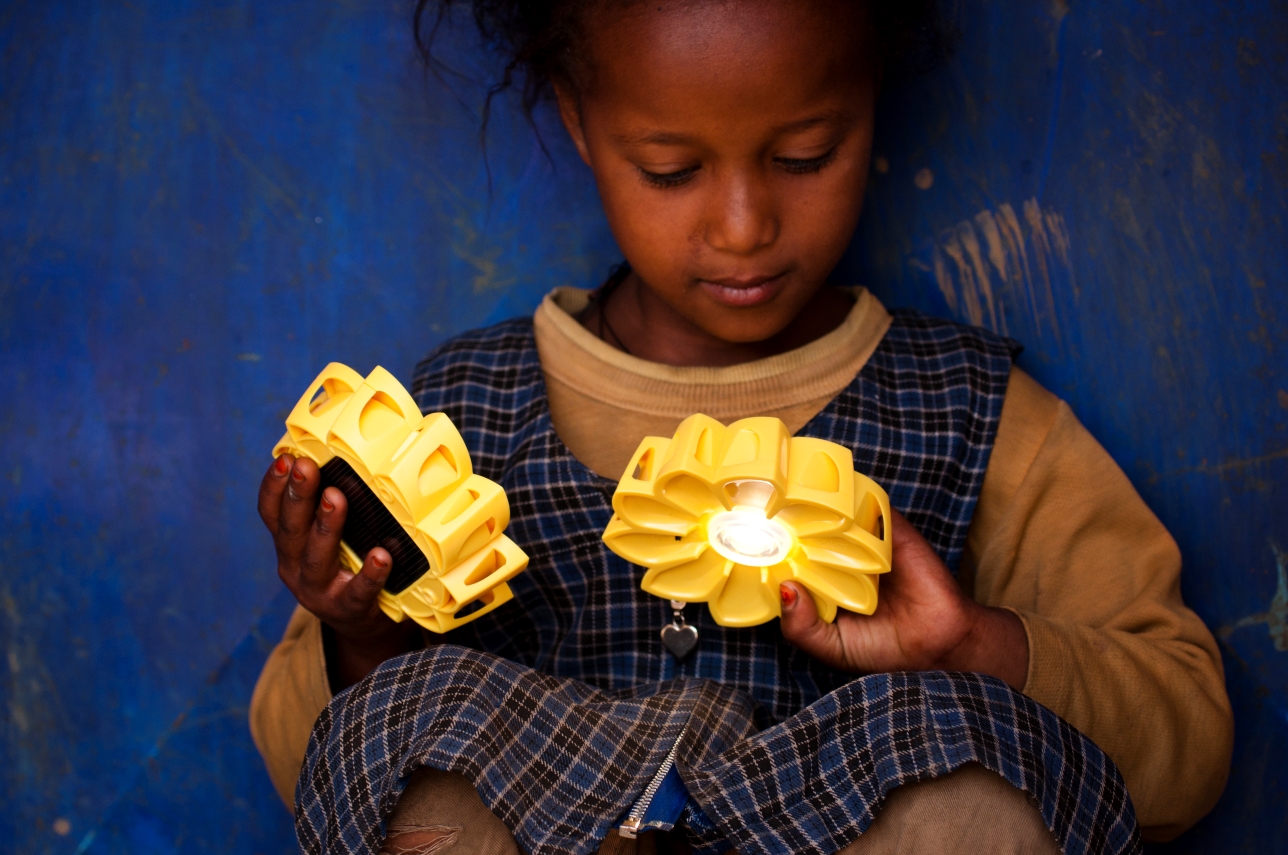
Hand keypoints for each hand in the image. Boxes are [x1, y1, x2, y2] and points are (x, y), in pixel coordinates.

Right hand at [258, 453, 420, 689]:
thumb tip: (342, 458)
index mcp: (288, 546)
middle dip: (298, 496)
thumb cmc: (344, 569)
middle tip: (306, 466)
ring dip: (326, 526)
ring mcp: (319, 592)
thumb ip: (325, 509)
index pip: (270, 513)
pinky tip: (382, 556)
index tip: (286, 458)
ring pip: (317, 557)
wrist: (359, 626)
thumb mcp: (325, 540)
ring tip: (336, 499)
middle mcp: (295, 568)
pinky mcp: (349, 609)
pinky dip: (370, 574)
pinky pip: (358, 591)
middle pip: (290, 530)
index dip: (274, 486)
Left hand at [779, 509, 1028, 688]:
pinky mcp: (893, 531)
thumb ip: (801, 627)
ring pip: (835, 513)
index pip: (788, 559)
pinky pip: (871, 506)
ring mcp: (866, 543)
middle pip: (806, 531)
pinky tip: (831, 501)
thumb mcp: (830, 647)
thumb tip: (785, 588)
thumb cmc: (884, 651)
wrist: (939, 648)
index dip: (769, 550)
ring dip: (816, 504)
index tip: (743, 539)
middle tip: (759, 510)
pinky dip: (853, 500)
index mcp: (822, 584)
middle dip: (785, 522)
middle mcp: (840, 559)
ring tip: (790, 496)